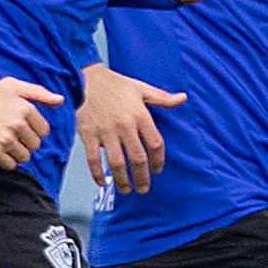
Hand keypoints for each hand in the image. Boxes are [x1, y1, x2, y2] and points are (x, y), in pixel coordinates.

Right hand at [0, 77, 64, 168]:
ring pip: (25, 156)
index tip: (21, 125)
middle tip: (10, 133)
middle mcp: (17, 125)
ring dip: (16, 152)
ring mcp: (5, 140)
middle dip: (26, 141)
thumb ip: (38, 92)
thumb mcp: (12, 86)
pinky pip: (11, 165)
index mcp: (24, 108)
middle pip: (35, 145)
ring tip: (3, 140)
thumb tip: (60, 100)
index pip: (44, 130)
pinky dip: (5, 160)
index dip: (34, 129)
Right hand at [80, 62, 186, 194]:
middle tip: (144, 189)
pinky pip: (94, 159)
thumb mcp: (141, 88)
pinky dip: (97, 174)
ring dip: (123, 180)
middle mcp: (124, 125)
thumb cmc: (115, 84)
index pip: (155, 143)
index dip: (159, 160)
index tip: (157, 170)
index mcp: (139, 115)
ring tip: (126, 189)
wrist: (85, 78)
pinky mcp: (88, 134)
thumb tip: (182, 98)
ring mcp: (105, 131)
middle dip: (142, 177)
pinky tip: (102, 182)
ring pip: (117, 163)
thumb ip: (162, 98)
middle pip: (138, 158)